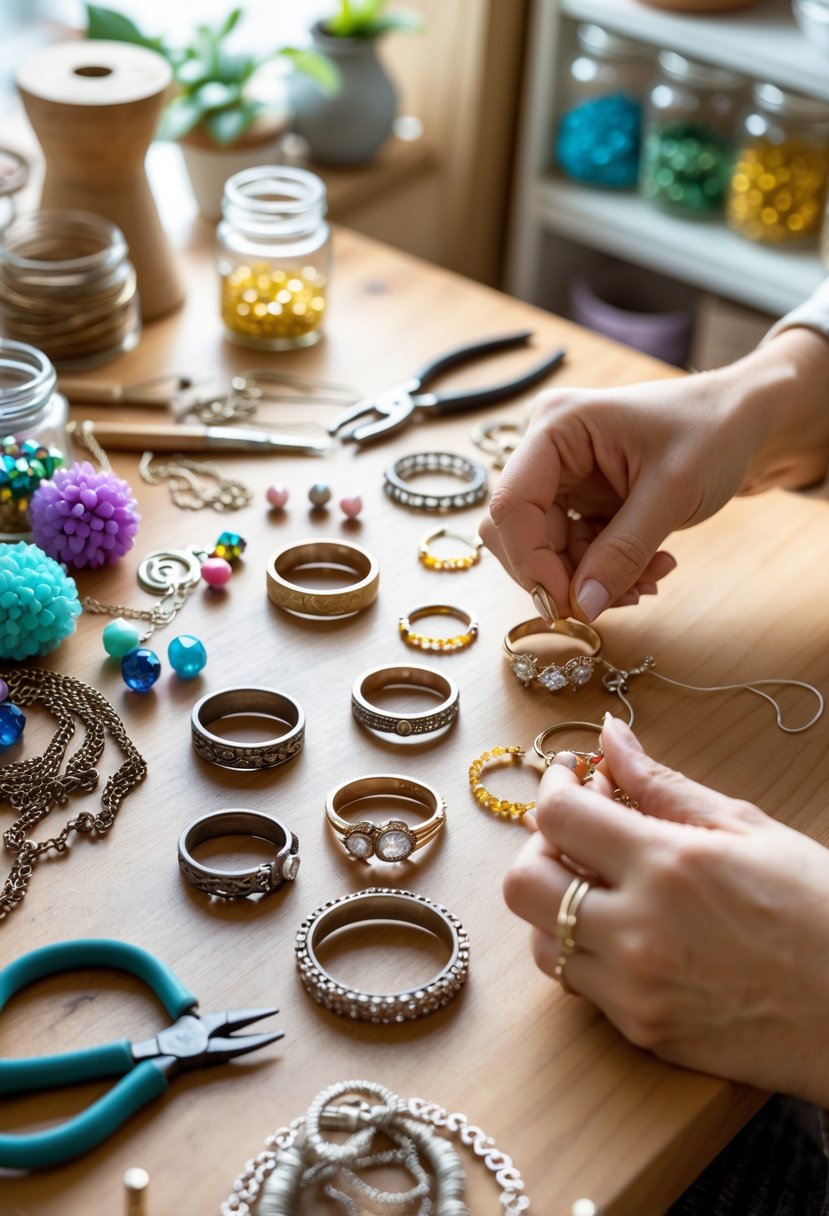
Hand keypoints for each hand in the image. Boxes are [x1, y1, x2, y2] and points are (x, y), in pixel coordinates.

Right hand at [480, 369, 749, 622]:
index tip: (568, 604)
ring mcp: (563, 479)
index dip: (530, 561)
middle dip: (561, 575)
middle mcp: (547, 452)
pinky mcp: (582, 502)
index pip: (512, 505)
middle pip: (519, 533)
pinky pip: (573, 553)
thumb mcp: (672, 493)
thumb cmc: (714, 431)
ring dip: (591, 579)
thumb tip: (582, 608)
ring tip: (650, 579)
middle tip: (614, 599)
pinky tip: (651, 568)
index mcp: (556, 428)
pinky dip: (606, 572)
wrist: (748, 421)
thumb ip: (622, 552)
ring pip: (546, 551)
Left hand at [503, 715, 828, 1103]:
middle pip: (523, 884)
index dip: (554, 787)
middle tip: (576, 835)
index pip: (558, 816)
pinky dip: (587, 951)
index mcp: (668, 865)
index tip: (570, 779)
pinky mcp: (642, 1031)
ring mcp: (635, 989)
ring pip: (541, 942)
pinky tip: (627, 931)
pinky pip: (579, 985)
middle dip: (538, 848)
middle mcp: (638, 930)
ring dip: (556, 906)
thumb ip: (664, 785)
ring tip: (601, 886)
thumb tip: (611, 738)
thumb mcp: (747, 829)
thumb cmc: (821, 911)